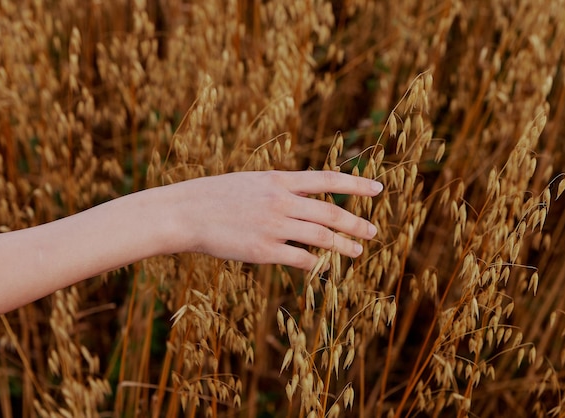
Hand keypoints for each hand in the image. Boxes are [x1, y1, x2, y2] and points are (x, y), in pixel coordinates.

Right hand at [163, 170, 381, 269]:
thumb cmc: (216, 196)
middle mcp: (281, 201)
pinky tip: (324, 267)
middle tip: (373, 231)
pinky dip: (316, 263)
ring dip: (343, 245)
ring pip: (321, 237)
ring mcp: (273, 227)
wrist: (185, 212)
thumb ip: (280, 188)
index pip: (327, 179)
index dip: (356, 183)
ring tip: (358, 251)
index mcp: (278, 180)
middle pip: (330, 212)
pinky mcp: (263, 251)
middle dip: (356, 222)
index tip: (379, 188)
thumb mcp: (251, 181)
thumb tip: (305, 196)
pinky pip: (300, 259)